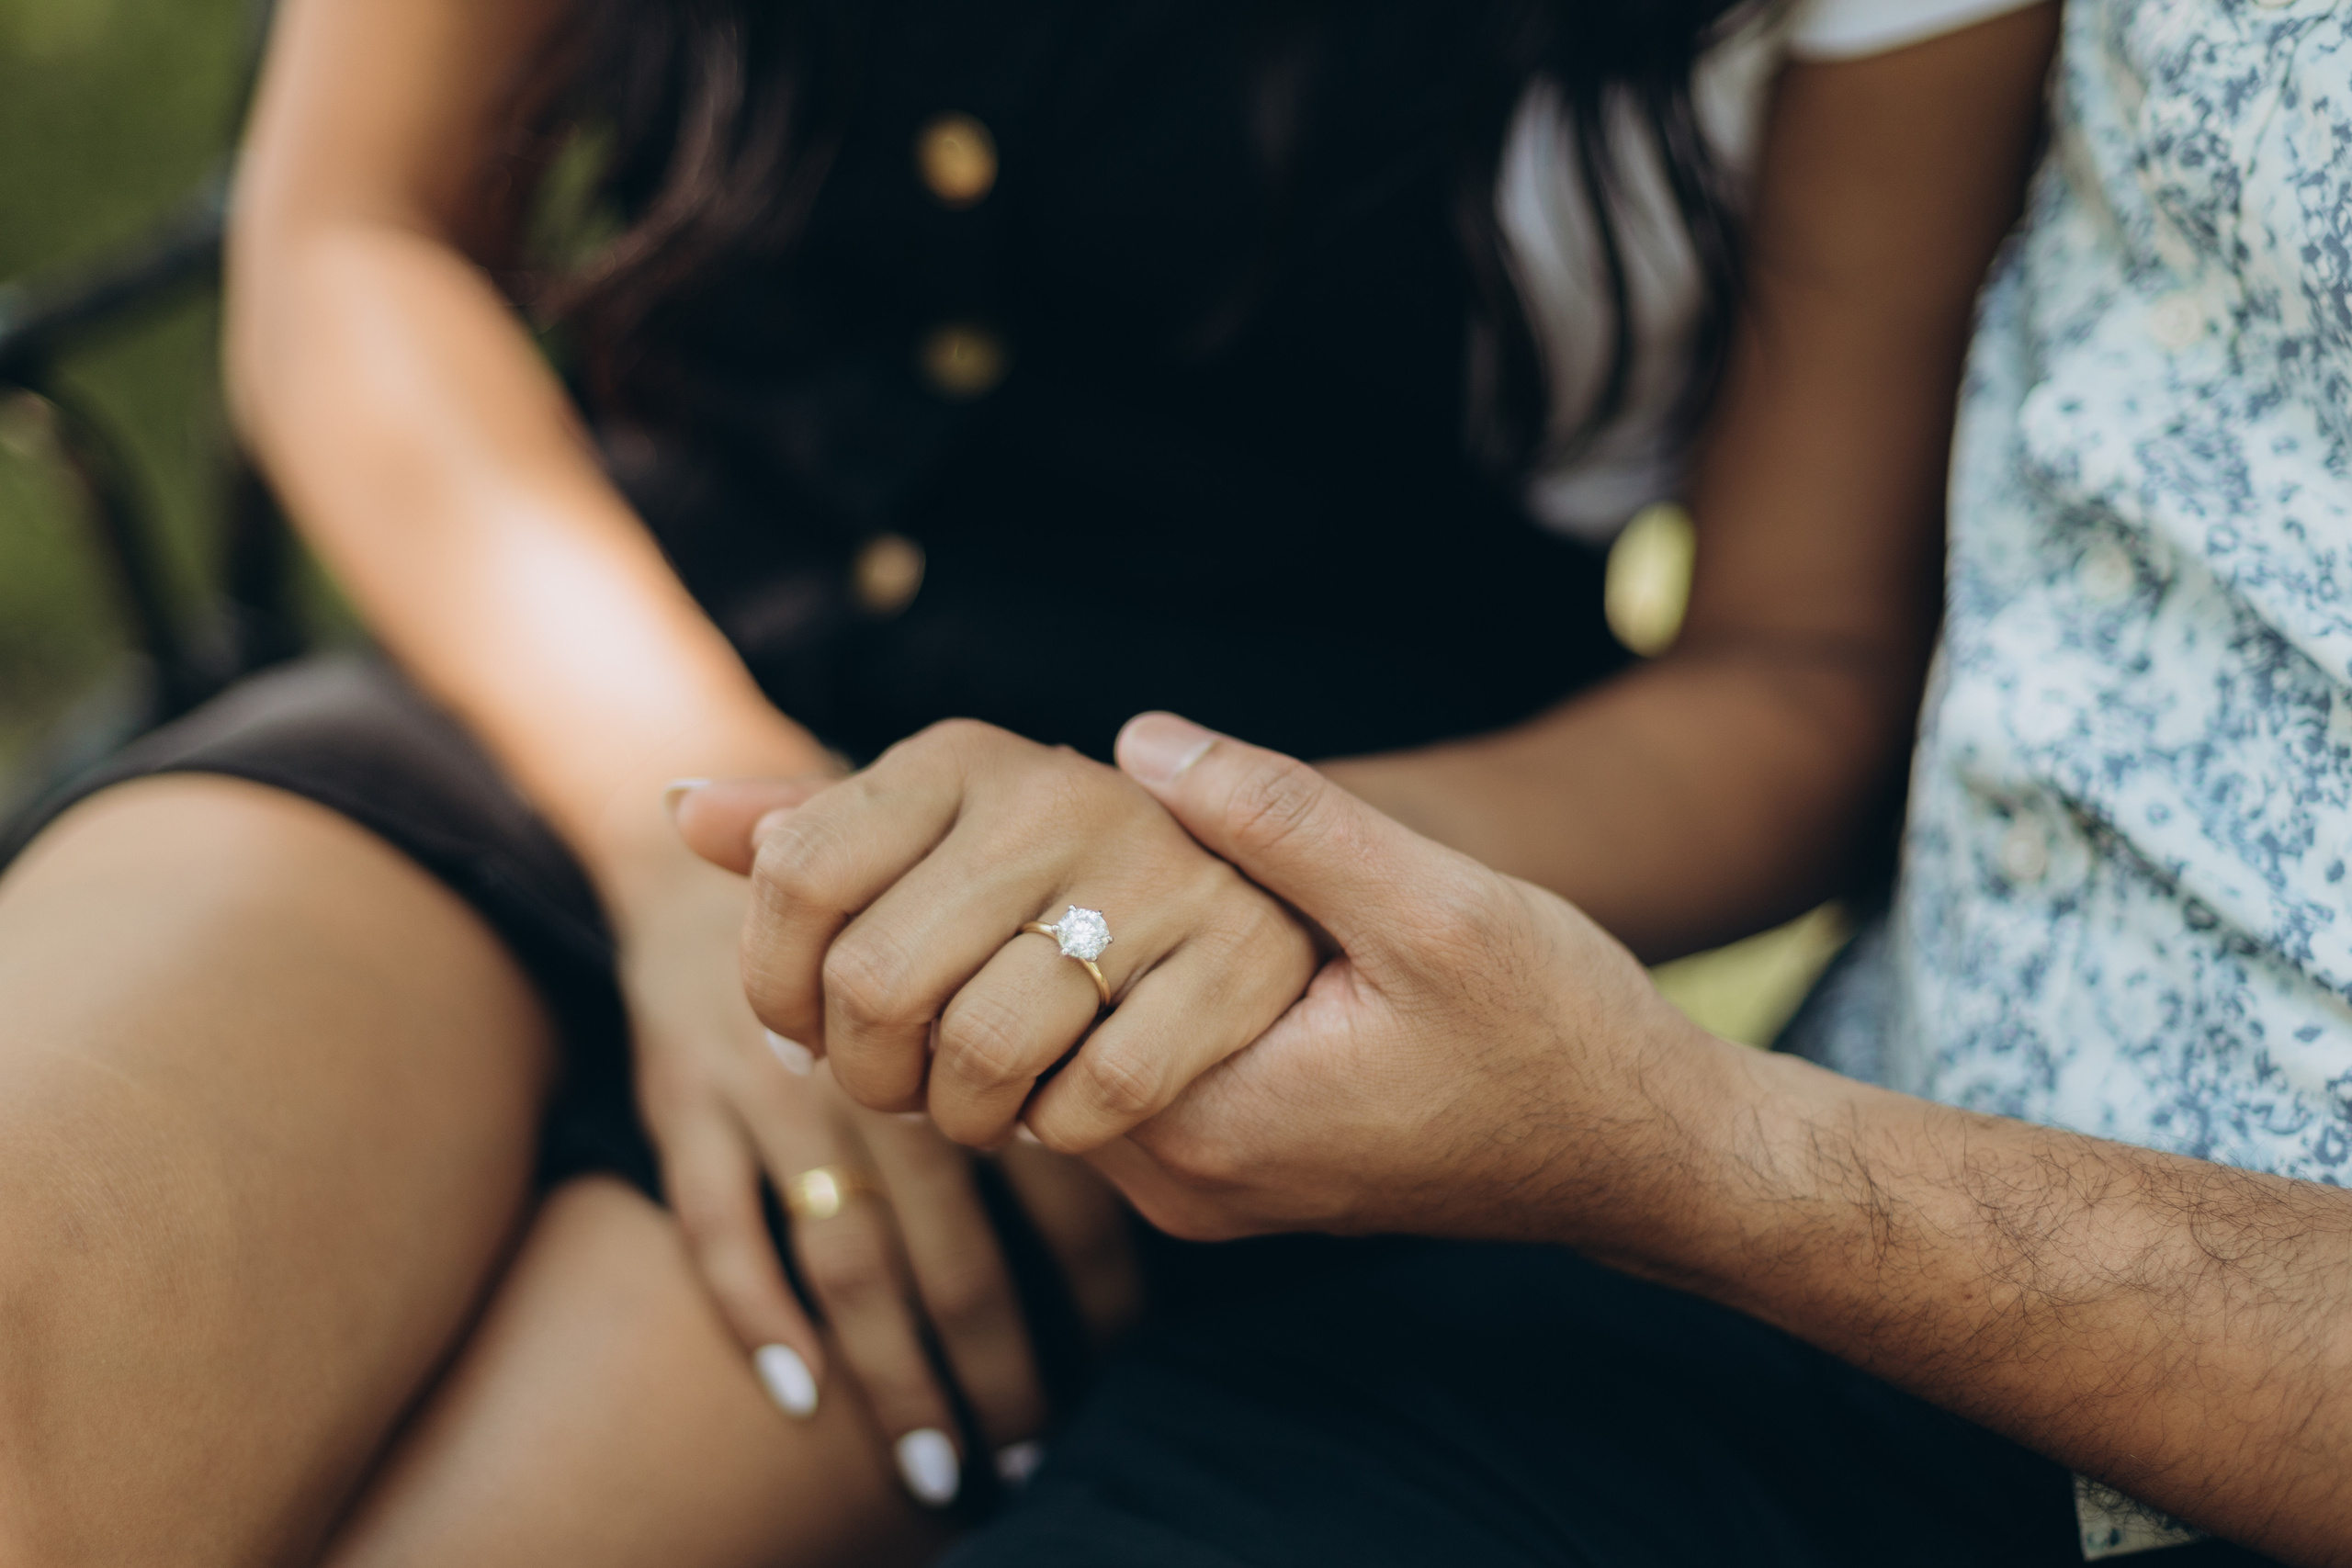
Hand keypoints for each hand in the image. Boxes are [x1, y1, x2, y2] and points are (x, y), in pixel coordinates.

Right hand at [616, 781, 1137, 1508]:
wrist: (729, 834)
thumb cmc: (885, 900)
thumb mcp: (987, 936)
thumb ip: (1065, 1022)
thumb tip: (1173, 1145)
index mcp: (977, 1032)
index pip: (1055, 1182)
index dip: (1091, 1286)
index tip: (1118, 1357)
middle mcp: (887, 1076)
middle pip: (956, 1255)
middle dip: (1001, 1365)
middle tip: (1033, 1446)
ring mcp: (783, 1097)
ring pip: (851, 1266)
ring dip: (902, 1379)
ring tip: (950, 1469)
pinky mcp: (691, 1105)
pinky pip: (721, 1230)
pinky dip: (758, 1319)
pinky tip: (802, 1396)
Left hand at [690, 720, 1320, 1153]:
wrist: (1257, 887)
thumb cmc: (1050, 881)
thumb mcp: (930, 838)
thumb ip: (809, 830)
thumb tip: (679, 807)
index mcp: (961, 757)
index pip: (795, 873)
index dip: (771, 984)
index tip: (801, 1027)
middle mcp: (1053, 793)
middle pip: (875, 984)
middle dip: (868, 1075)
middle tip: (899, 1084)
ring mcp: (1154, 871)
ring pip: (981, 1052)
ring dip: (964, 1115)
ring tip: (981, 1099)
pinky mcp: (1235, 958)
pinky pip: (1095, 1096)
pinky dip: (1062, 1131)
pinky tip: (1063, 1104)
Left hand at [1095, 713, 1742, 1246]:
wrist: (1643, 1150)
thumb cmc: (1555, 1031)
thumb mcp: (1431, 905)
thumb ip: (1281, 820)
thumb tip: (1138, 740)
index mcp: (1208, 1125)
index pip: (1047, 992)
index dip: (1071, 880)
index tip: (1108, 800)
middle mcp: (1182, 1183)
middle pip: (1053, 1028)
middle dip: (1080, 917)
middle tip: (1125, 813)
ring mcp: (1206, 1193)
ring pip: (1090, 1054)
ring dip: (1116, 958)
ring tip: (1175, 860)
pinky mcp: (1239, 1180)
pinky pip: (1143, 1080)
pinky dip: (1154, 1002)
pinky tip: (1216, 926)